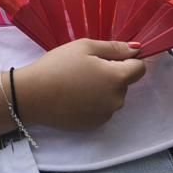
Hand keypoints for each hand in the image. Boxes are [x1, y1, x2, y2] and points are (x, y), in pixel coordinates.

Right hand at [16, 38, 145, 130]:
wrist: (32, 95)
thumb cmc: (58, 66)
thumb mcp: (85, 47)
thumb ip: (114, 48)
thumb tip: (137, 49)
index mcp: (117, 79)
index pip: (140, 68)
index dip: (128, 60)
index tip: (108, 57)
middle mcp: (117, 100)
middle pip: (124, 83)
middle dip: (111, 74)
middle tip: (86, 68)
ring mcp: (106, 115)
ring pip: (112, 97)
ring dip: (102, 89)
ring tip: (77, 83)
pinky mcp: (93, 125)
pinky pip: (102, 109)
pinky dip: (93, 102)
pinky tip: (75, 97)